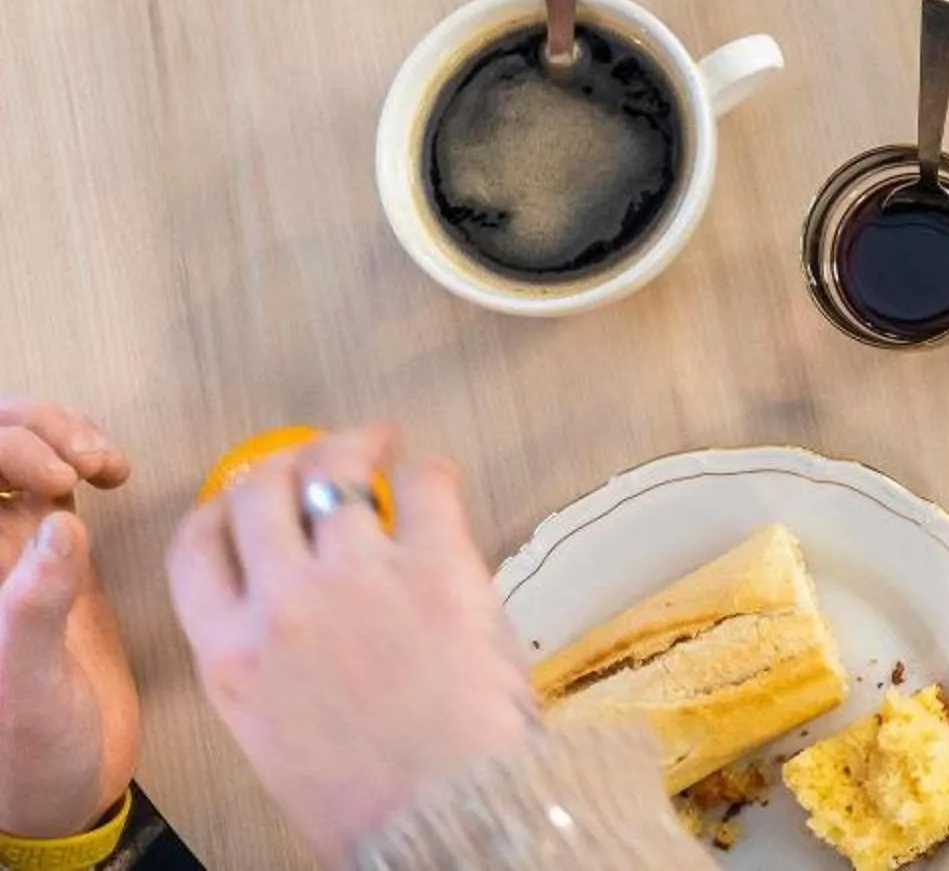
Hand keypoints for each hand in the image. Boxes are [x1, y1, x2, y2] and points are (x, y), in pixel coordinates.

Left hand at [0, 401, 136, 839]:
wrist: (65, 786)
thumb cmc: (26, 754)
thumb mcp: (24, 687)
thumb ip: (33, 607)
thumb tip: (61, 523)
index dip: (0, 452)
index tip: (51, 480)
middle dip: (30, 431)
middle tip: (81, 464)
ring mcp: (7, 546)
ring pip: (15, 445)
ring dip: (59, 431)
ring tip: (104, 462)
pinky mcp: (49, 550)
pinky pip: (52, 471)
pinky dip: (83, 450)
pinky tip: (112, 472)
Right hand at [168, 429, 537, 865]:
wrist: (442, 816)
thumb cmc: (369, 794)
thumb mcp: (273, 729)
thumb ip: (265, 659)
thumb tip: (284, 609)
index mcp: (230, 655)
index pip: (194, 547)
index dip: (218, 505)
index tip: (244, 492)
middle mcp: (281, 605)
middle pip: (260, 490)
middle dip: (286, 460)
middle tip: (321, 454)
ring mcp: (356, 576)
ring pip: (335, 469)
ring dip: (357, 446)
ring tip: (380, 445)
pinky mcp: (434, 564)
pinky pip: (424, 482)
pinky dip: (426, 468)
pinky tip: (429, 475)